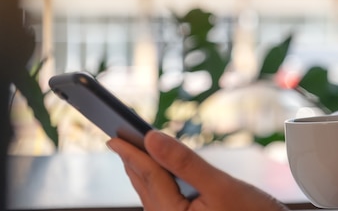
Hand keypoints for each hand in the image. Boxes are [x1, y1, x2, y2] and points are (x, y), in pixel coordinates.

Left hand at [107, 131, 287, 210]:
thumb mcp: (221, 185)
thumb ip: (184, 162)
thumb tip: (152, 139)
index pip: (147, 177)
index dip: (131, 153)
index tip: (115, 136)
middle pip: (146, 188)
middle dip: (132, 162)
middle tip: (116, 139)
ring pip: (152, 197)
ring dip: (142, 174)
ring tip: (133, 154)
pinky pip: (164, 203)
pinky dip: (157, 185)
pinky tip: (158, 177)